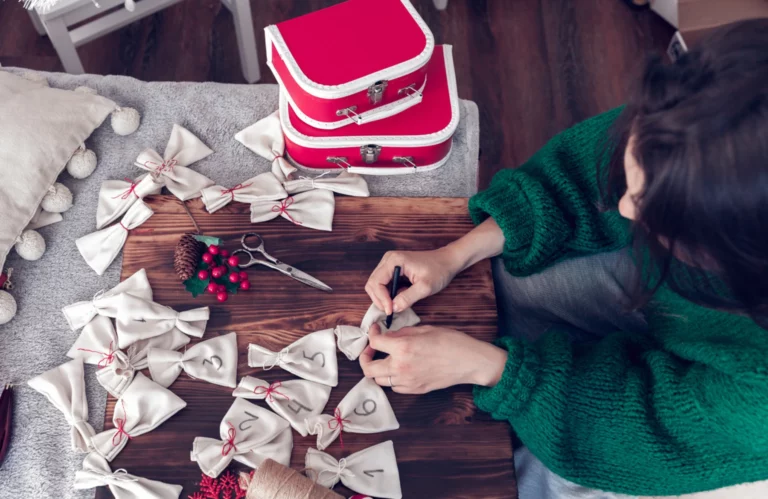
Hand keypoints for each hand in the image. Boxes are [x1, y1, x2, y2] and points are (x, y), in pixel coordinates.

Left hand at [359, 324, 507, 393]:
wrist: (469, 361)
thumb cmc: (451, 341)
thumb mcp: (424, 329)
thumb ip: (402, 333)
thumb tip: (388, 336)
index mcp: (403, 347)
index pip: (374, 342)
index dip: (371, 333)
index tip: (375, 330)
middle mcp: (401, 367)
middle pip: (368, 368)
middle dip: (365, 357)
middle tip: (372, 348)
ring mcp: (407, 382)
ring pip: (380, 380)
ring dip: (378, 368)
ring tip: (386, 358)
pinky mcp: (415, 390)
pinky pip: (395, 387)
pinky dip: (392, 378)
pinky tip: (400, 368)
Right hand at [365, 248, 461, 314]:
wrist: (446, 261)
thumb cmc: (438, 271)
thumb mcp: (425, 287)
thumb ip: (408, 298)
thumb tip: (393, 308)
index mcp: (394, 260)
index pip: (376, 282)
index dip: (381, 299)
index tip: (391, 310)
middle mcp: (388, 260)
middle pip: (372, 283)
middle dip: (379, 300)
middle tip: (391, 311)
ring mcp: (389, 264)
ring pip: (375, 285)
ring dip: (382, 298)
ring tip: (395, 306)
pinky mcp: (392, 269)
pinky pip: (383, 284)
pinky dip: (387, 295)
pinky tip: (398, 299)